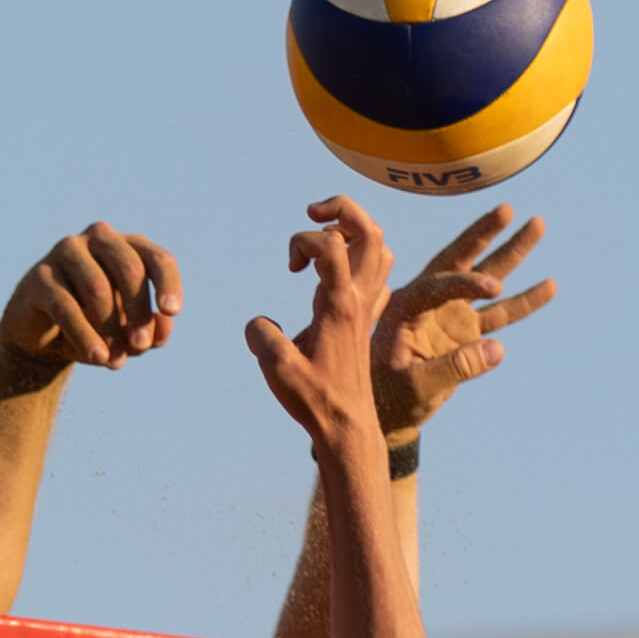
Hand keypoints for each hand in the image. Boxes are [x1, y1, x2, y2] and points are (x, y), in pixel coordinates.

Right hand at [0, 223, 182, 368]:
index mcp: (129, 247)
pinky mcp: (40, 276)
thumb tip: (163, 327)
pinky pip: (66, 306)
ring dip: (111, 329)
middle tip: (140, 345)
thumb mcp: (129, 334)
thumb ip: (151, 331)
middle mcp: (99, 239)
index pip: (157, 259)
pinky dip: (85, 335)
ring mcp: (67, 252)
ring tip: (116, 362)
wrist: (46, 338)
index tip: (171, 312)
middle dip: (139, 311)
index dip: (168, 284)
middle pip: (130, 269)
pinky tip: (97, 358)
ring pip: (97, 288)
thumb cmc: (98, 326)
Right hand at [246, 196, 395, 452]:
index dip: (302, 240)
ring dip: (353, 232)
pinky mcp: (368, 320)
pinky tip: (335, 278)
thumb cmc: (315, 400)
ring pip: (379, 247)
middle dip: (340, 209)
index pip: (331, 244)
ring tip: (323, 243)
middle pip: (369, 230)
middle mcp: (359, 299)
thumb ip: (261, 335)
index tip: (288, 267)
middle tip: (312, 214)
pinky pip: (379, 274)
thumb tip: (259, 322)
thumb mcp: (276, 368)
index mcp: (339, 305)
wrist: (348, 428)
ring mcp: (368, 308)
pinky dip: (360, 260)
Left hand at [372, 204, 556, 437]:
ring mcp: (451, 314)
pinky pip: (501, 313)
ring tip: (539, 224)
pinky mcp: (467, 331)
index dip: (466, 284)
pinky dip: (524, 300)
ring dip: (512, 253)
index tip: (494, 287)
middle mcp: (429, 302)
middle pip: (461, 260)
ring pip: (488, 278)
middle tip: (508, 208)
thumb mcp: (415, 386)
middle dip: (484, 233)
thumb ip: (455, 368)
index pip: (438, 284)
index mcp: (405, 306)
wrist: (388, 411)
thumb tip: (500, 350)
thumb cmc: (389, 396)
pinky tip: (550, 285)